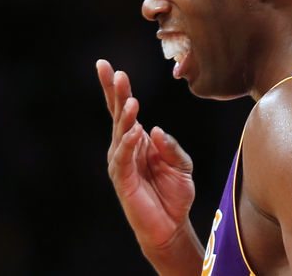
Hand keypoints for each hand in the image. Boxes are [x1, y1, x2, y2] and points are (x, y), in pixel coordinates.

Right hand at [97, 59, 195, 251]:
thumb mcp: (182, 165)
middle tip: (115, 73)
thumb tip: (155, 130)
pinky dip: (128, 144)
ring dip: (125, 116)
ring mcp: (121, 162)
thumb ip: (171, 147)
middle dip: (115, 93)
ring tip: (132, 100)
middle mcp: (125, 146)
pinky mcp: (122, 180)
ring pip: (119, 133)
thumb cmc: (174, 193)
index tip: (108, 66)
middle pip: (118, 114)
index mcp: (137, 138)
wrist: (171, 226)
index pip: (124, 108)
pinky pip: (123, 158)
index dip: (116, 88)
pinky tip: (134, 132)